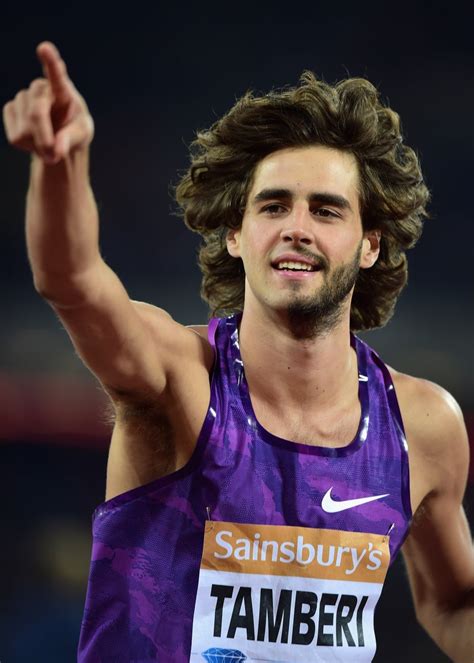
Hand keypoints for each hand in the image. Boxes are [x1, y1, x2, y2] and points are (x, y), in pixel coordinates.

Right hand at [3, 42, 93, 163]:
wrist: (59, 134)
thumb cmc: (75, 130)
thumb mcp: (81, 135)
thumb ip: (70, 140)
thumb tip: (56, 150)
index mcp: (63, 91)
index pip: (57, 75)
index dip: (51, 62)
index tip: (44, 48)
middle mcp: (41, 89)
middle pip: (36, 112)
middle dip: (44, 137)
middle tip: (54, 157)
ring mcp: (23, 98)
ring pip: (25, 128)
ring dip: (38, 142)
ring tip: (49, 142)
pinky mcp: (10, 110)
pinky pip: (15, 135)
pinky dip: (27, 145)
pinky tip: (34, 139)